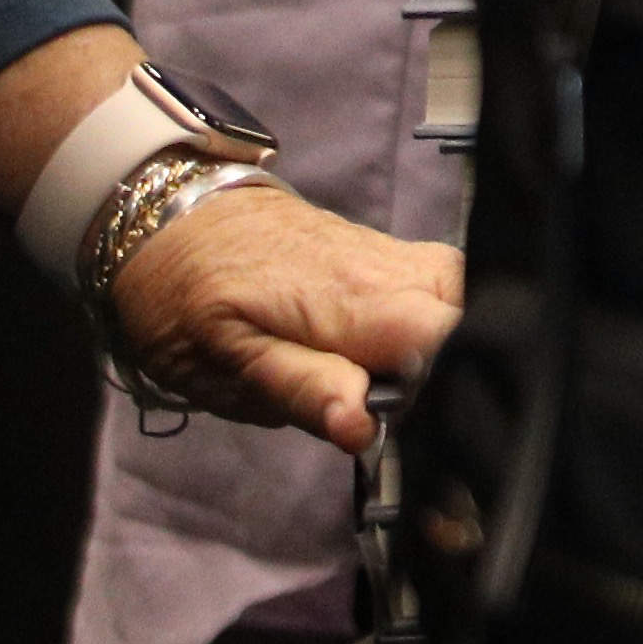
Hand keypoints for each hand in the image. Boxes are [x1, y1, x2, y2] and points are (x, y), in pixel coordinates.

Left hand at [108, 186, 462, 453]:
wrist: (173, 216)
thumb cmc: (186, 296)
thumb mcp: (222, 362)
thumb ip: (300, 390)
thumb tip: (362, 428)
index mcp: (352, 300)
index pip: (447, 339)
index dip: (437, 388)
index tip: (393, 416)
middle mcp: (392, 270)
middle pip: (469, 319)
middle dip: (445, 367)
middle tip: (383, 398)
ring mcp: (398, 255)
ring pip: (464, 300)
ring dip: (440, 344)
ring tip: (388, 373)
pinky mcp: (393, 254)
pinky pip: (442, 288)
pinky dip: (430, 322)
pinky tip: (391, 346)